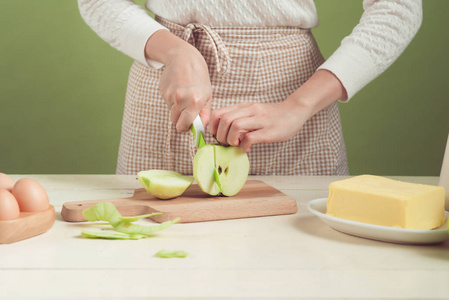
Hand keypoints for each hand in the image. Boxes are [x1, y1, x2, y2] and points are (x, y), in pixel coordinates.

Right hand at [145, 30, 211, 131]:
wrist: (184, 58)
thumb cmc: (199, 78)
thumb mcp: (207, 96)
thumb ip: (204, 114)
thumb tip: (200, 129)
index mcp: (194, 102)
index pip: (183, 126)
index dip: (186, 127)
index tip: (189, 124)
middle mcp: (181, 99)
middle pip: (175, 122)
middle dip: (181, 119)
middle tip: (187, 111)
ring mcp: (170, 95)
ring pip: (171, 113)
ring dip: (177, 109)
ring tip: (184, 96)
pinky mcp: (163, 91)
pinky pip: (167, 103)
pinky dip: (172, 100)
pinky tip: (178, 89)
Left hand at [208, 69, 347, 151]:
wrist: (294, 111)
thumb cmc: (271, 116)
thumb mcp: (253, 113)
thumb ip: (240, 120)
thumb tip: (225, 136)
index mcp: (244, 107)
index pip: (219, 113)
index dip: (213, 126)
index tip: (216, 135)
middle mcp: (250, 111)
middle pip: (225, 120)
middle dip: (220, 135)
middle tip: (226, 143)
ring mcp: (260, 120)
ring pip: (235, 126)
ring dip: (231, 139)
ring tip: (236, 145)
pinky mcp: (269, 131)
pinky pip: (250, 138)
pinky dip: (244, 146)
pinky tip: (247, 148)